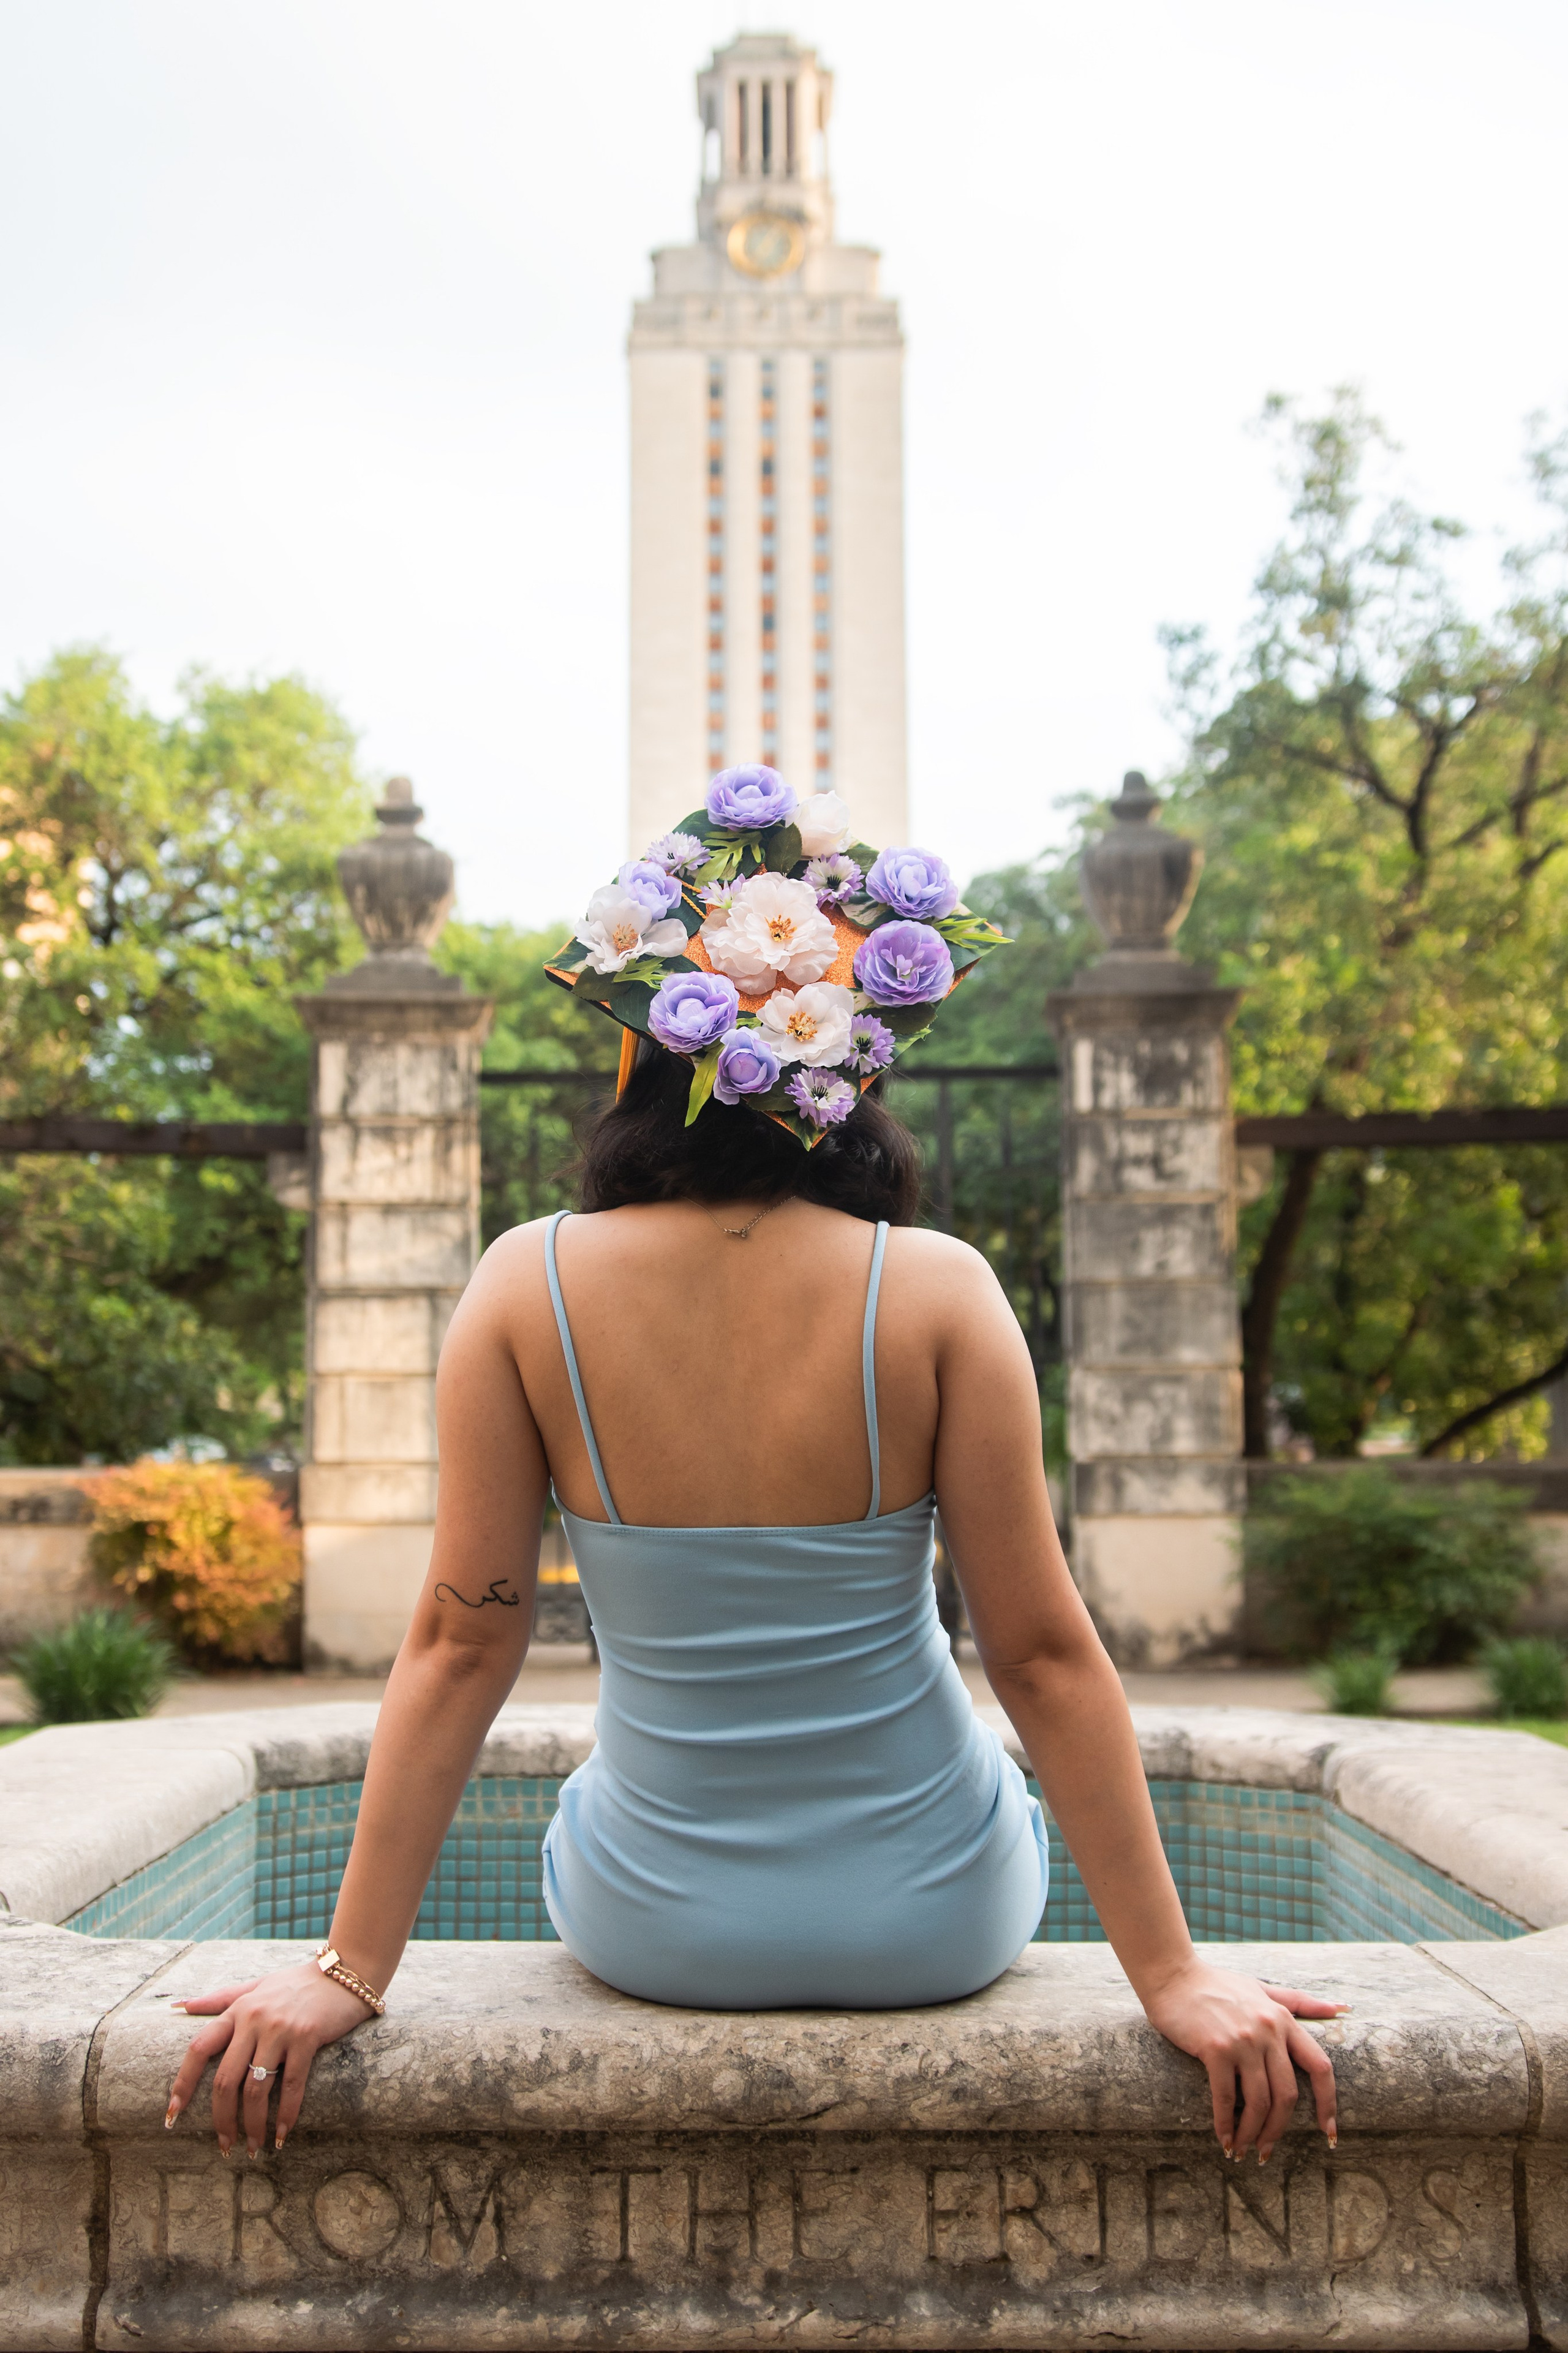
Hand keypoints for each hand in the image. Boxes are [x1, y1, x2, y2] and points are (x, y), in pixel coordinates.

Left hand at [164, 1962, 377, 2156]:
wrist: (346, 1971)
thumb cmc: (298, 1982)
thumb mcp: (257, 1986)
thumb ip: (220, 1998)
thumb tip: (180, 2006)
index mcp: (238, 2009)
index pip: (199, 2049)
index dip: (182, 2084)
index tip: (172, 2116)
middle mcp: (254, 2019)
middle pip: (225, 2080)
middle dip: (221, 2120)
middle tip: (224, 2146)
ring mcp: (280, 2029)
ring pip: (255, 2089)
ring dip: (252, 2125)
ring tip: (253, 2148)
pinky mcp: (307, 2038)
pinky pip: (291, 2085)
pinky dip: (285, 2115)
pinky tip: (282, 2135)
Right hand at [1140, 1961, 1344, 2161]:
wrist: (1172, 1974)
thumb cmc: (1216, 1983)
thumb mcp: (1262, 1989)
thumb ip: (1299, 2002)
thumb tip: (1342, 2009)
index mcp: (1283, 2019)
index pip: (1320, 2066)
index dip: (1328, 2103)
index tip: (1328, 2132)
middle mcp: (1268, 2030)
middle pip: (1287, 2095)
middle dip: (1279, 2129)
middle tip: (1266, 2151)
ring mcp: (1243, 2040)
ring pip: (1259, 2101)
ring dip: (1252, 2133)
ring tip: (1243, 2151)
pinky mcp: (1215, 2048)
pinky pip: (1225, 2097)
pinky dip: (1225, 2124)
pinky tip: (1224, 2139)